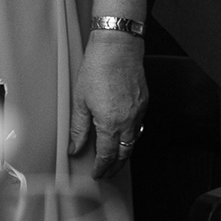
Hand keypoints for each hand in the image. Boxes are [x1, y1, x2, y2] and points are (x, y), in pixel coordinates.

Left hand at [68, 30, 147, 177]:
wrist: (118, 46)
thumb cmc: (98, 67)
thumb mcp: (80, 101)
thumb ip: (78, 128)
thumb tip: (75, 147)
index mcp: (110, 123)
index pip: (107, 155)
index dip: (101, 167)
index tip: (97, 174)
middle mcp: (128, 119)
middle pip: (125, 152)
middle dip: (116, 166)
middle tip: (107, 172)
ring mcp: (139, 110)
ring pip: (134, 139)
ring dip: (125, 151)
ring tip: (115, 157)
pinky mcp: (145, 100)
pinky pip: (140, 125)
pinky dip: (132, 134)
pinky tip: (124, 133)